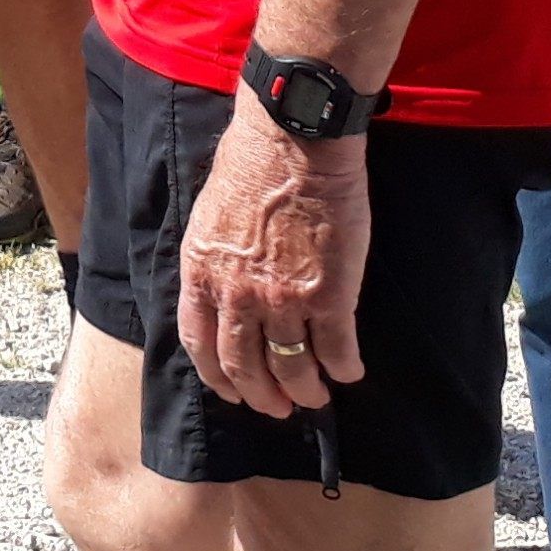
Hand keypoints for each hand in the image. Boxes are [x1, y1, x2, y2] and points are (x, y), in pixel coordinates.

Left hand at [177, 102, 369, 414]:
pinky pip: (337, 350)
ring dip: (305, 390)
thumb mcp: (209, 220)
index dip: (216, 375)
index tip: (231, 392)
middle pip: (244, 366)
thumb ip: (214, 263)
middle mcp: (237, 295)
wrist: (294, 141)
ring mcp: (283, 299)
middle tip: (278, 408)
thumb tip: (222, 291)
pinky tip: (349, 372)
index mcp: (202, 273)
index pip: (200, 342)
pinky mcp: (329, 296)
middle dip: (261, 396)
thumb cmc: (252, 168)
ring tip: (315, 396)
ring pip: (291, 368)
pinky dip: (344, 369)